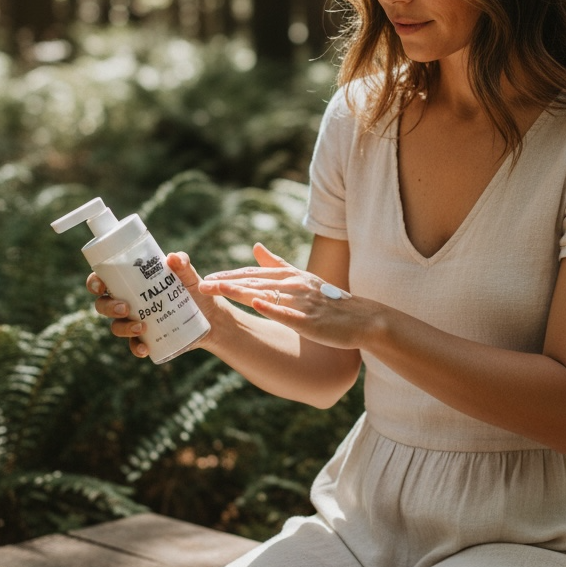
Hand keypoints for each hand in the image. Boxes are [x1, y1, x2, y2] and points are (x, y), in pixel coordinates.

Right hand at [87, 252, 223, 358]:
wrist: (210, 317)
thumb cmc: (193, 290)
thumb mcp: (189, 276)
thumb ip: (183, 265)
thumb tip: (174, 258)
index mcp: (130, 283)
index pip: (103, 281)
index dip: (95, 283)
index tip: (101, 286)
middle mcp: (128, 302)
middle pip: (103, 305)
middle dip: (108, 307)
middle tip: (125, 308)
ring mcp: (134, 321)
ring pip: (115, 326)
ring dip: (123, 328)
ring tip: (141, 326)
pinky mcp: (146, 338)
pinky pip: (133, 345)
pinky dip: (136, 347)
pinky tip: (145, 348)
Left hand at [198, 242, 374, 350]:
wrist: (363, 319)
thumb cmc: (331, 302)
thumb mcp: (304, 278)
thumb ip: (277, 263)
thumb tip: (256, 246)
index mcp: (292, 276)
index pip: (254, 275)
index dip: (230, 276)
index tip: (207, 279)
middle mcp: (295, 285)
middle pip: (255, 282)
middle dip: (226, 284)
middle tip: (202, 286)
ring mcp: (303, 302)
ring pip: (267, 294)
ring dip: (240, 291)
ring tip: (218, 289)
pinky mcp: (311, 321)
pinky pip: (288, 313)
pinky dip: (271, 307)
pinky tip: (255, 303)